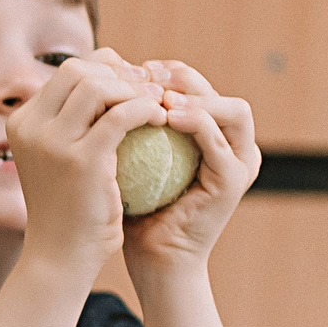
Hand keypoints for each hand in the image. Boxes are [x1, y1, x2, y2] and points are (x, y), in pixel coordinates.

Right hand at [5, 47, 169, 272]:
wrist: (61, 254)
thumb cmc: (68, 207)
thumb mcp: (58, 157)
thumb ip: (73, 121)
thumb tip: (111, 80)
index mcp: (22, 122)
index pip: (70, 70)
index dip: (108, 69)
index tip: (134, 88)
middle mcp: (29, 127)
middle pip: (81, 69)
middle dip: (121, 73)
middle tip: (149, 93)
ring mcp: (51, 142)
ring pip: (99, 84)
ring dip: (135, 89)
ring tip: (157, 105)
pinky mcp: (80, 159)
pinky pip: (122, 114)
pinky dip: (147, 110)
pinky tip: (161, 120)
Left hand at [121, 59, 260, 271]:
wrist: (150, 259)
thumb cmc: (130, 210)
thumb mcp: (124, 158)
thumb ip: (121, 125)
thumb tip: (89, 85)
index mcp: (208, 135)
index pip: (194, 88)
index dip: (166, 72)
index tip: (130, 67)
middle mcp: (231, 144)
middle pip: (217, 91)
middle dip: (182, 78)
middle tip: (146, 73)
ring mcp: (238, 162)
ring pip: (233, 109)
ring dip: (196, 97)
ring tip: (158, 95)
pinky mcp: (235, 181)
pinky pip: (220, 142)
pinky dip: (196, 123)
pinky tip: (165, 117)